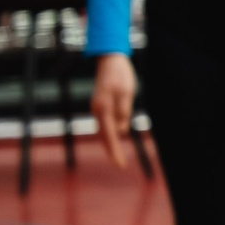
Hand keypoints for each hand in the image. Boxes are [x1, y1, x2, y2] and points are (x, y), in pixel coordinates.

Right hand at [91, 54, 137, 170]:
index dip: (114, 150)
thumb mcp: (126, 94)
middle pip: (104, 134)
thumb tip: (121, 131)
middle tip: (120, 164)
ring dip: (110, 142)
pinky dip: (110, 132)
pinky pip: (105, 122)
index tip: (119, 163)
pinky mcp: (101, 104)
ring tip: (117, 156)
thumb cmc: (120, 76)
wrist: (110, 60)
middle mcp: (97, 110)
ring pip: (104, 129)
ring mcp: (98, 107)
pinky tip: (114, 139)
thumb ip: (123, 112)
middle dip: (111, 150)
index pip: (109, 134)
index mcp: (103, 108)